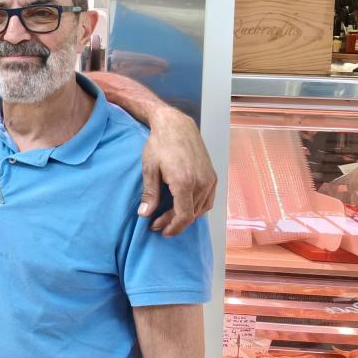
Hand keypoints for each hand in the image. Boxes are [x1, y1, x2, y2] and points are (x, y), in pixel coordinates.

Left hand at [140, 107, 216, 235]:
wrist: (177, 126)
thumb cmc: (160, 144)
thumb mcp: (149, 169)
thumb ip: (149, 194)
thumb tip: (144, 214)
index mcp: (185, 182)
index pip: (184, 216)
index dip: (173, 227)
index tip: (160, 231)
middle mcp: (202, 183)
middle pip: (190, 214)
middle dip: (173, 222)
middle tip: (156, 223)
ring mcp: (210, 180)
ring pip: (200, 209)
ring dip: (184, 216)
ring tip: (167, 216)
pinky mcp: (213, 176)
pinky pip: (208, 200)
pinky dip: (196, 208)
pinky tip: (183, 207)